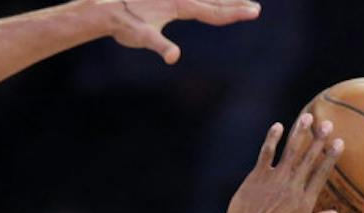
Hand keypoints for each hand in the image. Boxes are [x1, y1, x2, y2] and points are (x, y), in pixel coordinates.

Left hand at [94, 0, 261, 64]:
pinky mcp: (168, 1)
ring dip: (224, 1)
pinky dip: (207, 2)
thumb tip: (174, 57)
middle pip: (215, 2)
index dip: (235, 13)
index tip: (254, 12)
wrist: (108, 9)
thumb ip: (160, 45)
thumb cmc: (125, 25)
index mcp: (181, 5)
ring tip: (240, 2)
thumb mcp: (143, 38)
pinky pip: (194, 2)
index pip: (214, 11)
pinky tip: (209, 4)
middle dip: (236, 5)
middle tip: (255, 9)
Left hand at [221, 114, 342, 212]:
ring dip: (299, 133)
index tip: (339, 142)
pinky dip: (271, 139)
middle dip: (319, 140)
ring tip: (308, 117)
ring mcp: (274, 180)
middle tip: (328, 124)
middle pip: (308, 158)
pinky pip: (265, 154)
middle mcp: (292, 186)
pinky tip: (277, 126)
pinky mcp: (256, 178)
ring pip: (290, 152)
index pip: (321, 174)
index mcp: (304, 201)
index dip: (330, 157)